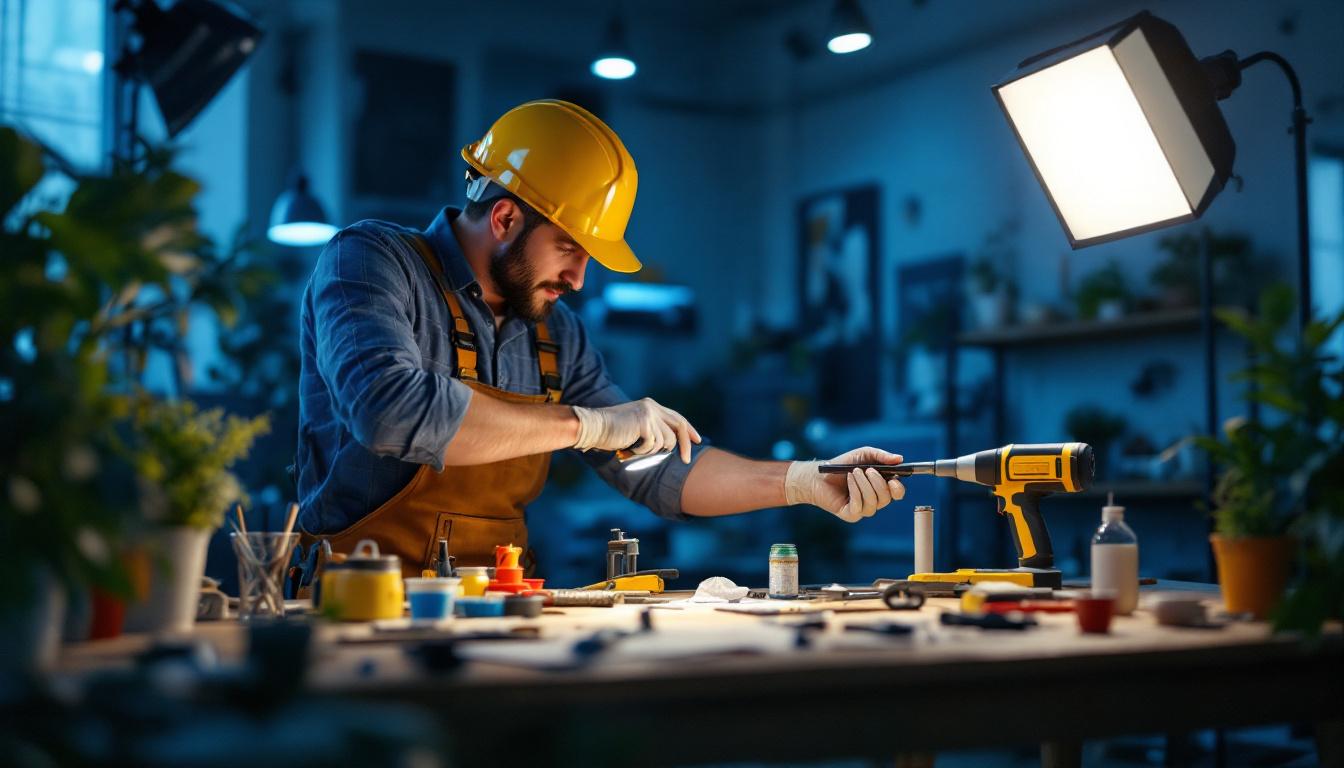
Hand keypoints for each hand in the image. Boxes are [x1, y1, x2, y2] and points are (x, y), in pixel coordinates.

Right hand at [572, 398, 702, 462]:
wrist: (592, 427)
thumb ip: (653, 431)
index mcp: (651, 406)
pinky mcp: (645, 424)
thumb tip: (672, 446)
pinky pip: (652, 446)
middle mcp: (652, 407)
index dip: (688, 429)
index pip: (676, 417)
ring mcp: (649, 414)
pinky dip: (640, 452)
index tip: (697, 440)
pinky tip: (626, 447)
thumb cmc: (610, 433)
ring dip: (649, 451)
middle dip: (685, 445)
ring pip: (664, 442)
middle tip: (686, 461)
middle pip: (678, 427)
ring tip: (632, 448)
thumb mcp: (635, 429)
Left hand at [783, 446, 904, 522]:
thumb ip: (881, 456)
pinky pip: (859, 507)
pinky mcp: (851, 515)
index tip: (893, 479)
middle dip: (878, 483)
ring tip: (854, 472)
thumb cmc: (842, 465)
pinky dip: (855, 491)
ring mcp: (863, 509)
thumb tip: (899, 458)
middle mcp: (874, 500)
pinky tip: (849, 480)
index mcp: (880, 487)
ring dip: (864, 485)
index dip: (898, 488)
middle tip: (867, 470)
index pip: (897, 493)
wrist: (819, 475)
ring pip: (873, 503)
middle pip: (886, 499)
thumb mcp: (862, 455)